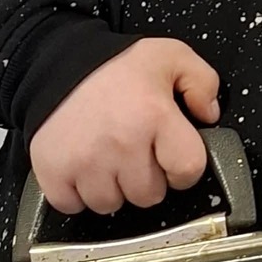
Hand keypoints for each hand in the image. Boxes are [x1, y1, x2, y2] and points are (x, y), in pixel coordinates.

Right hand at [29, 38, 220, 216]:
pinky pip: (73, 205)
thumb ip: (202, 81)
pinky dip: (76, 193)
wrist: (55, 63)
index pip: (188, 170)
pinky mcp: (53, 172)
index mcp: (153, 116)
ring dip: (111, 188)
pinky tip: (82, 167)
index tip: (170, 157)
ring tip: (106, 157)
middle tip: (133, 151)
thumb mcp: (169, 56)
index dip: (183, 167)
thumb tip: (209, 114)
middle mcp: (121, 143)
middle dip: (146, 178)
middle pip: (149, 196)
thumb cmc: (111, 65)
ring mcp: (85, 161)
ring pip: (111, 205)